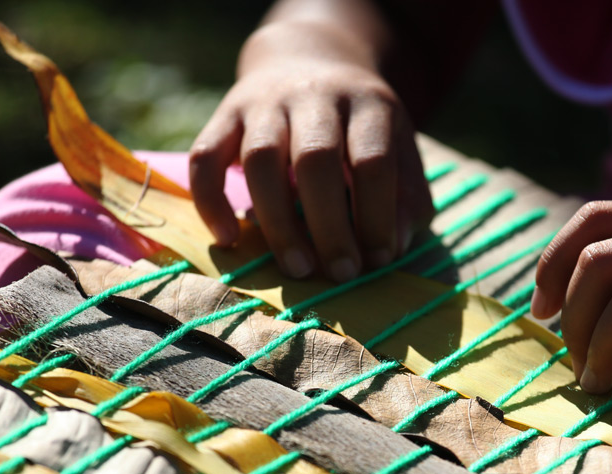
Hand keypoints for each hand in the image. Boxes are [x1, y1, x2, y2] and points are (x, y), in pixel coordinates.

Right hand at [189, 19, 432, 281]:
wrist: (308, 60)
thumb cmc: (358, 126)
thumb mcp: (399, 146)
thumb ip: (405, 196)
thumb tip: (393, 248)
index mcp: (367, 103)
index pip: (373, 161)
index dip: (376, 216)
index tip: (378, 261)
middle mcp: (314, 96)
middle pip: (316, 160)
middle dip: (330, 226)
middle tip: (340, 274)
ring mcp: (265, 102)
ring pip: (261, 159)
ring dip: (279, 222)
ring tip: (297, 269)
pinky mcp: (226, 114)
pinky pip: (206, 156)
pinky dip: (211, 200)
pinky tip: (229, 239)